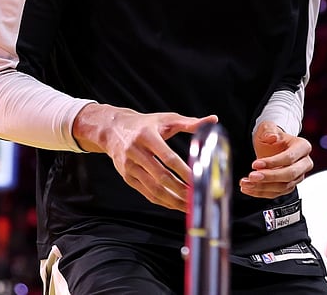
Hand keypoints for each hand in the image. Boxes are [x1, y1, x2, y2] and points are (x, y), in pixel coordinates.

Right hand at [72, 103, 217, 211]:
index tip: (198, 179)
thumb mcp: (165, 119)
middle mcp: (135, 152)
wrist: (112, 129)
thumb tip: (213, 120)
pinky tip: (175, 204)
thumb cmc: (145, 124)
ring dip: (172, 200)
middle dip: (180, 189)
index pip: (167, 157)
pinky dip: (162, 201)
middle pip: (160, 176)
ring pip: (153, 188)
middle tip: (197, 197)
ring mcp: (129, 166)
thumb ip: (189, 123)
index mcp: (147, 136)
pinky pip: (146, 193)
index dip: (183, 170)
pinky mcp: (127, 177)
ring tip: (189, 206)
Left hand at [240, 120, 312, 197]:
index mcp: (303, 147)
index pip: (289, 158)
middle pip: (290, 174)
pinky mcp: (289, 186)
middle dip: (269, 177)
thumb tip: (272, 137)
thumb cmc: (271, 135)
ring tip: (246, 183)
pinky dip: (261, 192)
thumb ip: (269, 130)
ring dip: (262, 187)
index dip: (272, 162)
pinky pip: (276, 193)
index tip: (255, 164)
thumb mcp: (267, 128)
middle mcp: (304, 163)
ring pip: (283, 187)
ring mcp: (298, 176)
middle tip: (252, 176)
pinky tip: (249, 188)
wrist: (271, 146)